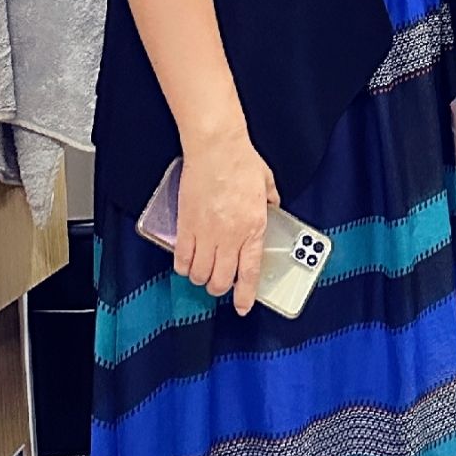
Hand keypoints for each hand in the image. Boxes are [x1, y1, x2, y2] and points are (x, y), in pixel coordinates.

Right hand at [173, 132, 278, 314]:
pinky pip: (182, 258)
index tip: (242, 307)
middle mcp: (230, 236)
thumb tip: (272, 207)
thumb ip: (271, 201)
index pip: (249, 272)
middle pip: (221, 279)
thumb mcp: (267, 183)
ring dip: (201, 278)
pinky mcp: (186, 225)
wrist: (215, 148)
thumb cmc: (241, 162)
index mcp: (253, 228)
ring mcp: (206, 233)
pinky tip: (187, 263)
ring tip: (203, 273)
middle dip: (220, 288)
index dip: (245, 295)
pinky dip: (184, 266)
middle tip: (220, 284)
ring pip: (200, 274)